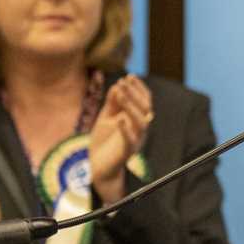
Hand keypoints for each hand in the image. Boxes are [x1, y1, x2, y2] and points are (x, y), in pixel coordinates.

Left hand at [89, 75, 152, 203]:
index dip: (138, 88)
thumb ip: (112, 104)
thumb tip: (117, 86)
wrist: (98, 167)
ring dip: (131, 106)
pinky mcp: (127, 152)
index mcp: (136, 120)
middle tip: (123, 82)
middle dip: (134, 93)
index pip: (144, 100)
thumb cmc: (103, 142)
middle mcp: (140, 129)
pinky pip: (130, 140)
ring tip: (121, 94)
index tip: (129, 76)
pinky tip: (119, 119)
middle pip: (145, 108)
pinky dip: (126, 129)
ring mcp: (135, 140)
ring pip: (141, 122)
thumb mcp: (105, 118)